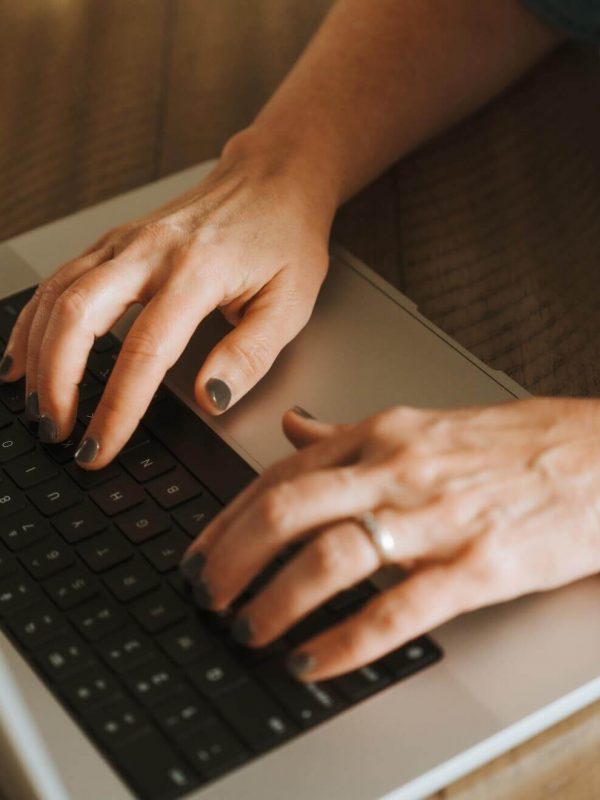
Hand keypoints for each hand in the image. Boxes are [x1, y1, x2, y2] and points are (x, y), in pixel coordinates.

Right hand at [0, 131, 333, 467]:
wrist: (274, 178)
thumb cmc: (285, 238)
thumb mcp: (290, 303)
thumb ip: (250, 354)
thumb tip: (210, 399)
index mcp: (199, 271)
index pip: (146, 351)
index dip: (117, 407)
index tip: (102, 447)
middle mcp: (152, 250)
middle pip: (77, 314)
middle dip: (57, 381)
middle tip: (56, 431)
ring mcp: (127, 241)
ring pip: (57, 294)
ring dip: (37, 354)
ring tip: (35, 405)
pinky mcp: (116, 241)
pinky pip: (59, 279)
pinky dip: (34, 320)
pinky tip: (25, 354)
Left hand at [180, 397, 599, 679]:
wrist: (599, 458)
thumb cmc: (511, 445)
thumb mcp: (419, 424)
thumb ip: (347, 433)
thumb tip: (293, 430)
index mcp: (380, 436)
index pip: (279, 476)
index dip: (226, 520)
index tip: (198, 553)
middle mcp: (397, 471)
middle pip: (286, 511)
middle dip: (230, 560)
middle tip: (206, 597)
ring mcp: (436, 517)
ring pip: (331, 557)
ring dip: (276, 602)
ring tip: (250, 632)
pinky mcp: (478, 565)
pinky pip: (396, 609)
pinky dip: (345, 641)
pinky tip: (314, 661)